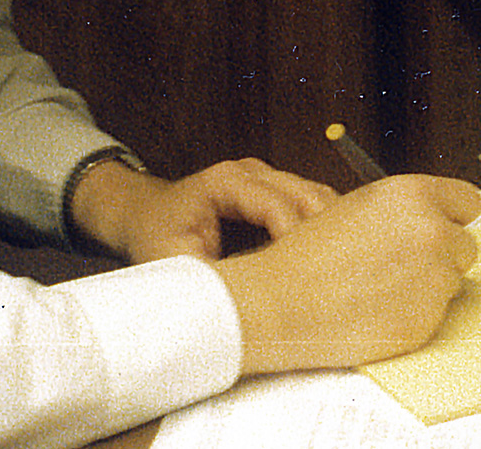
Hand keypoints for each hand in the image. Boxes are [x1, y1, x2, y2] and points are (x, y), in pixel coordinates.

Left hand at [67, 156, 336, 264]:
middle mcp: (250, 172)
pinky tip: (324, 260)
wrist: (146, 214)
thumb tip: (244, 308)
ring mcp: (266, 177)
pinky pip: (310, 203)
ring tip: (333, 274)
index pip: (276, 206)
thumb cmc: (156, 237)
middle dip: (322, 236)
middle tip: (331, 280)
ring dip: (328, 231)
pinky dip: (322, 228)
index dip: (294, 241)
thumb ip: (209, 280)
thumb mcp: (173, 264)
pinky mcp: (275, 189)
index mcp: (224, 182)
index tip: (304, 281)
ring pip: (316, 196)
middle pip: (306, 195)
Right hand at [215, 173, 480, 375]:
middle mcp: (432, 232)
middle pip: (465, 244)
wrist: (283, 302)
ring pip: (451, 282)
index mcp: (412, 195)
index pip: (468, 200)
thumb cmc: (309, 255)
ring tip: (380, 288)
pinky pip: (436, 315)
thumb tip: (434, 218)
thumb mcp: (357, 207)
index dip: (451, 215)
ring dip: (428, 286)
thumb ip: (404, 209)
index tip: (442, 225)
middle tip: (404, 264)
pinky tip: (378, 309)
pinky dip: (415, 315)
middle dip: (442, 254)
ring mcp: (433, 278)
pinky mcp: (428, 320)